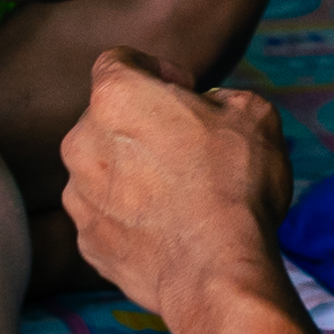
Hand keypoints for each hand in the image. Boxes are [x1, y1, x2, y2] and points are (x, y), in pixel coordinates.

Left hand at [60, 50, 295, 328]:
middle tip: (187, 148)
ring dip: (132, 174)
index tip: (181, 93)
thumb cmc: (235, 186)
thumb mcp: (254, 116)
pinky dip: (129, 219)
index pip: (118, 61)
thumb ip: (222, 97)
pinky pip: (106, 217)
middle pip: (106, 119)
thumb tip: (209, 107)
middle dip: (141, 126)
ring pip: (102, 170)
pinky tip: (168, 229)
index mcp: (116, 97)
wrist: (219, 272)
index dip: (153, 70)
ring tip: (179, 196)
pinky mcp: (86, 242)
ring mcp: (79, 196)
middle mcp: (82, 142)